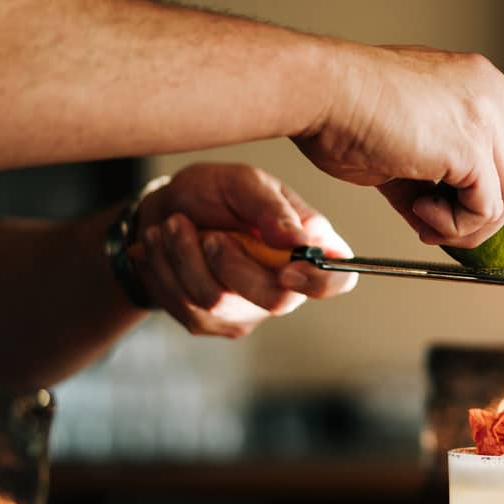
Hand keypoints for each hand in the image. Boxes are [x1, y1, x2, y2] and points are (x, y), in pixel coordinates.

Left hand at [132, 163, 356, 336]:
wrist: (165, 212)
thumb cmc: (215, 192)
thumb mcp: (242, 182)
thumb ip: (270, 207)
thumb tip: (299, 238)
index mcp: (309, 247)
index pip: (338, 280)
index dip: (320, 282)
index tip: (288, 268)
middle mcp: (287, 286)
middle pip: (276, 300)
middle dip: (231, 264)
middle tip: (209, 234)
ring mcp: (250, 310)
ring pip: (218, 302)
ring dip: (185, 257)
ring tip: (172, 225)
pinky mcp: (212, 322)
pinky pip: (187, 307)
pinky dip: (166, 269)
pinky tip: (164, 245)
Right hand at [292, 43, 503, 249]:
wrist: (320, 94)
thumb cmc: (344, 112)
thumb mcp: (405, 148)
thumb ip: (434, 179)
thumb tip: (442, 220)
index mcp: (476, 82)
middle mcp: (489, 92)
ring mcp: (483, 118)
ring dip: (469, 223)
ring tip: (425, 218)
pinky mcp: (469, 148)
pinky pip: (485, 209)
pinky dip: (455, 225)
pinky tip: (419, 213)